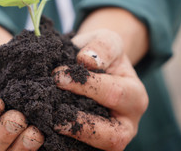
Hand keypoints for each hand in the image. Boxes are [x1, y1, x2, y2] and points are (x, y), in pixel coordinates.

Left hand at [53, 29, 148, 150]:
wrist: (96, 67)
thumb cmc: (102, 54)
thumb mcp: (107, 40)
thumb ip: (101, 47)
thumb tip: (88, 61)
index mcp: (135, 95)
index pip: (113, 94)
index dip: (84, 85)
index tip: (57, 75)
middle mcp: (128, 124)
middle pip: (113, 136)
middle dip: (79, 123)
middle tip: (51, 110)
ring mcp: (111, 140)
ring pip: (97, 149)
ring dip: (70, 138)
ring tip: (47, 123)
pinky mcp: (94, 146)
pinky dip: (63, 144)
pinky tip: (44, 131)